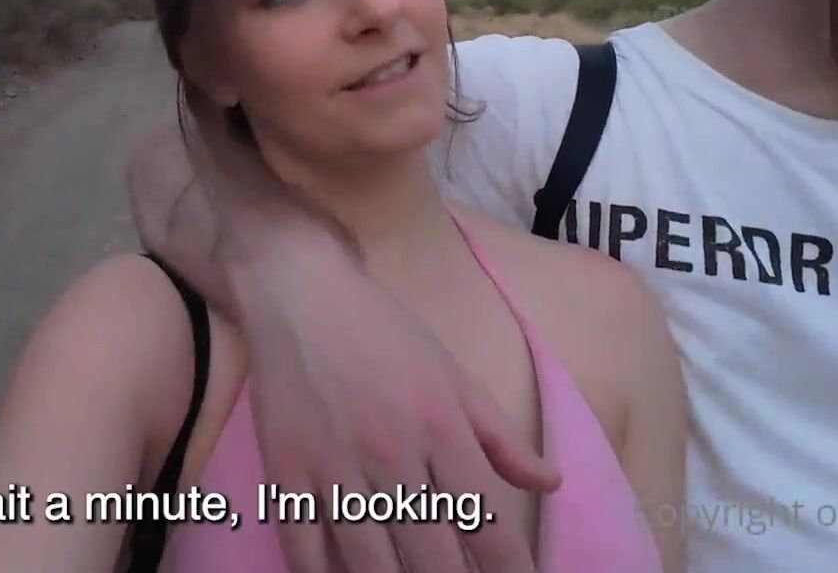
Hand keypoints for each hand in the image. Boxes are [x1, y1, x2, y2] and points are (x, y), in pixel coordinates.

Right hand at [240, 240, 562, 572]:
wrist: (300, 292)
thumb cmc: (384, 334)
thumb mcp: (454, 376)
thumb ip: (502, 437)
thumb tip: (551, 484)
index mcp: (443, 429)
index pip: (486, 523)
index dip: (507, 570)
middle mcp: (393, 456)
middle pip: (431, 555)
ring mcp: (335, 468)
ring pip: (369, 563)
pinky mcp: (286, 472)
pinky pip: (304, 548)